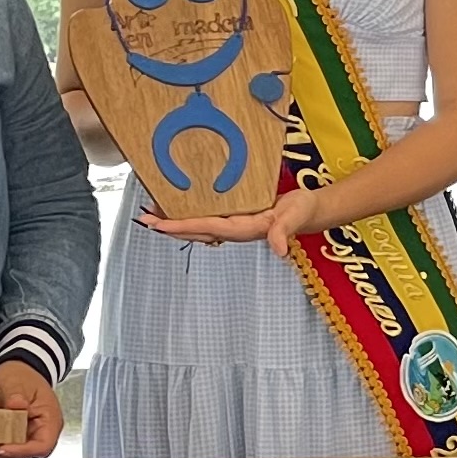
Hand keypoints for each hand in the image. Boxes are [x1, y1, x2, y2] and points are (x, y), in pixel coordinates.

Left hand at [0, 360, 61, 457]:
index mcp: (49, 422)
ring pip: (6, 455)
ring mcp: (21, 439)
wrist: (12, 371)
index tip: (2, 448)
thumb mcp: (17, 382)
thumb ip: (16, 395)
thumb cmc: (20, 376)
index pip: (42, 446)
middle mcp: (37, 435)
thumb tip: (16, 406)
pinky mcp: (6, 439)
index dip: (23, 451)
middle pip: (22, 455)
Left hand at [141, 181, 335, 262]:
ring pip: (199, 226)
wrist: (311, 211)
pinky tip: (181, 206)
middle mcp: (234, 229)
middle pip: (196, 231)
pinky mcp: (236, 216)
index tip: (159, 224)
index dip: (182, 226)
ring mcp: (234, 224)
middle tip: (145, 219)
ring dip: (176, 222)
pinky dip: (190, 214)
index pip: (207, 228)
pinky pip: (207, 217)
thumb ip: (285, 232)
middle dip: (170, 227)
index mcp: (244, 228)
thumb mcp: (295, 216)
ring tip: (155, 213)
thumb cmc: (303, 211)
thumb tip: (278, 251)